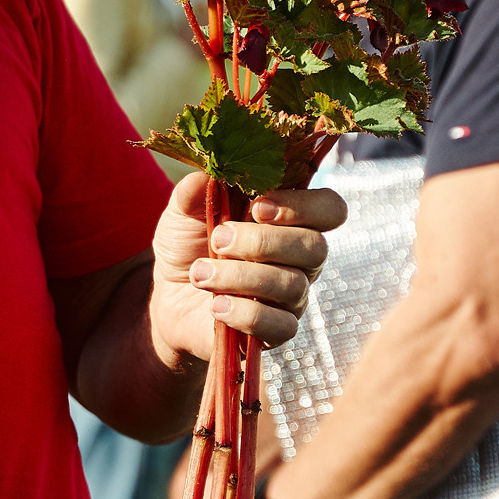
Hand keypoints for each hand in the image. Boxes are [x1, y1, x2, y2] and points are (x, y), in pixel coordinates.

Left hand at [149, 170, 344, 364]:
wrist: (168, 299)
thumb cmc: (188, 248)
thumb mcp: (182, 213)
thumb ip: (195, 189)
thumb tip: (210, 168)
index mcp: (289, 220)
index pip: (330, 208)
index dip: (304, 206)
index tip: (258, 206)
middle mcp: (300, 258)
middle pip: (314, 247)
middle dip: (261, 242)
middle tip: (217, 240)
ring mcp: (292, 296)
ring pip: (292, 285)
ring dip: (241, 277)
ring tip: (200, 274)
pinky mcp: (277, 331)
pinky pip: (281, 326)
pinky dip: (246, 315)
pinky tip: (216, 306)